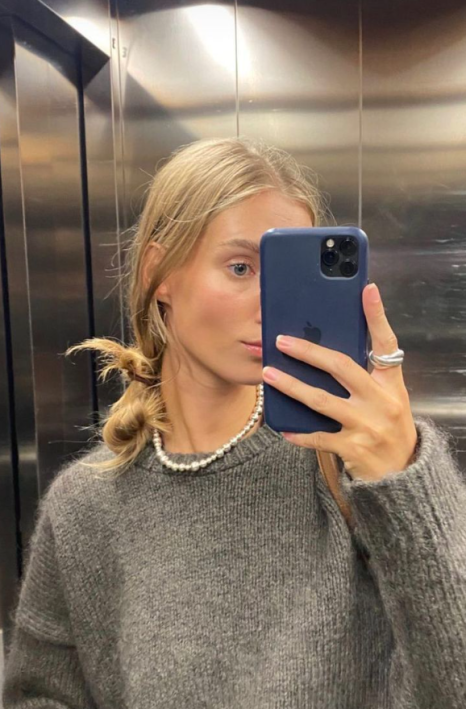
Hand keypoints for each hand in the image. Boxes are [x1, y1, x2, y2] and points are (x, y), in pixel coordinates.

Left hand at [262, 283, 418, 481]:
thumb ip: (366, 376)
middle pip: (341, 367)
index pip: (386, 343)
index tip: (367, 290)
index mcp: (390, 384)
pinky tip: (281, 426)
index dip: (377, 316)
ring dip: (292, 386)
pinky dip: (298, 431)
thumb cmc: (389, 428)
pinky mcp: (353, 448)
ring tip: (269, 374)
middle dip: (309, 352)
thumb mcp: (388, 398)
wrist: (403, 474)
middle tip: (282, 341)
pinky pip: (318, 437)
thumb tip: (327, 352)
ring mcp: (367, 425)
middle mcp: (381, 401)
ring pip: (321, 400)